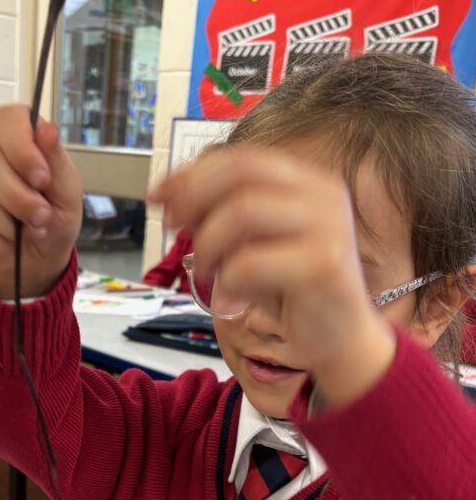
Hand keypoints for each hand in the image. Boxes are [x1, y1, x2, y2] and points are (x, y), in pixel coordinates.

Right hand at [0, 105, 82, 298]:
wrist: (37, 252)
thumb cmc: (55, 215)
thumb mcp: (68, 192)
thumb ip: (57, 162)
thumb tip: (47, 130)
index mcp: (19, 133)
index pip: (7, 120)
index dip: (21, 149)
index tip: (42, 179)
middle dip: (19, 198)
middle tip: (42, 217)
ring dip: (8, 224)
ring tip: (29, 231)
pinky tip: (8, 239)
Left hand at [149, 146, 396, 404]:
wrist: (341, 341)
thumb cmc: (295, 295)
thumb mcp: (257, 245)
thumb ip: (226, 218)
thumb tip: (175, 199)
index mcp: (308, 183)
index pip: (242, 159)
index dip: (193, 173)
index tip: (158, 194)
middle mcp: (322, 195)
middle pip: (241, 173)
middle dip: (194, 196)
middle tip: (170, 225)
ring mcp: (328, 226)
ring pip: (243, 212)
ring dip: (209, 244)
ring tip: (207, 274)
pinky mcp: (323, 264)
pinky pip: (251, 263)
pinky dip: (227, 283)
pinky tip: (229, 302)